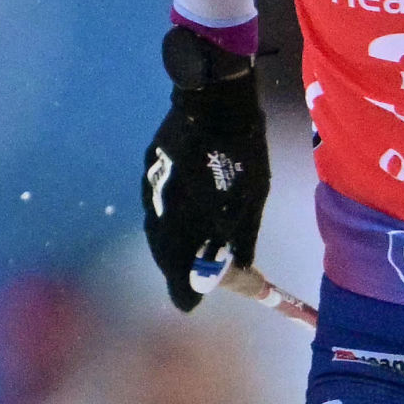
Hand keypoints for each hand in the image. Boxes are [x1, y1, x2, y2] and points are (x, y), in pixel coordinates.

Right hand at [141, 27, 268, 312]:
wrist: (215, 97)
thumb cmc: (242, 152)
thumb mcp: (251, 200)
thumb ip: (241, 236)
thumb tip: (238, 265)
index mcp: (183, 222)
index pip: (178, 270)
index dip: (184, 290)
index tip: (189, 306)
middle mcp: (159, 209)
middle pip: (164, 252)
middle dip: (177, 270)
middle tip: (190, 282)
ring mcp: (152, 185)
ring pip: (157, 227)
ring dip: (171, 245)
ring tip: (187, 255)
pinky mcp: (152, 164)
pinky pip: (156, 203)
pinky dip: (168, 219)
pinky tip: (181, 218)